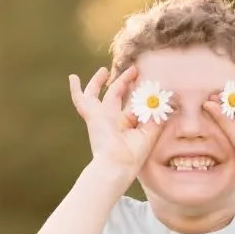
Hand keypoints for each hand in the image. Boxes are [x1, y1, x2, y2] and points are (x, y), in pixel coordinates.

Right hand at [68, 63, 157, 182]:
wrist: (117, 164)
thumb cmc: (134, 154)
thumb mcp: (150, 132)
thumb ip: (156, 117)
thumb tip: (162, 101)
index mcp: (125, 126)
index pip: (132, 106)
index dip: (139, 94)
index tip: (148, 83)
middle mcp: (111, 120)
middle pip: (116, 96)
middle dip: (124, 82)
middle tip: (134, 70)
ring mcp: (100, 116)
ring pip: (96, 95)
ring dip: (98, 82)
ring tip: (104, 71)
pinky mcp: (92, 114)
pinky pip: (80, 99)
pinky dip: (75, 89)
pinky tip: (72, 78)